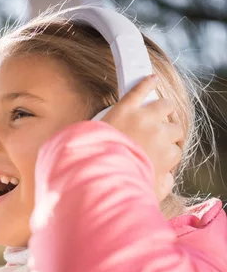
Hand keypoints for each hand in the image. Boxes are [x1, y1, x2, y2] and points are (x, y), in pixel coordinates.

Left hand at [102, 75, 183, 202]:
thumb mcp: (150, 192)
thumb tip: (169, 176)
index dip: (167, 155)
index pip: (175, 152)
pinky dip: (148, 83)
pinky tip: (153, 79)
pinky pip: (140, 90)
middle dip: (169, 134)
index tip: (160, 157)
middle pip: (174, 129)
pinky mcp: (126, 107)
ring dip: (165, 108)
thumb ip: (164, 185)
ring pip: (164, 106)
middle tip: (160, 137)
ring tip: (163, 109)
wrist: (96, 175)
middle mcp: (160, 134)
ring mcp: (144, 118)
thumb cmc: (122, 187)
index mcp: (167, 155)